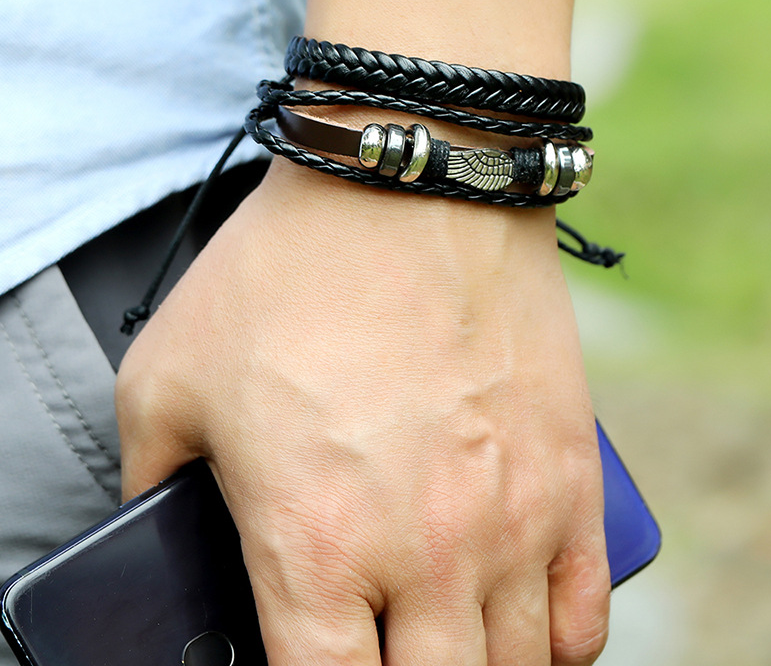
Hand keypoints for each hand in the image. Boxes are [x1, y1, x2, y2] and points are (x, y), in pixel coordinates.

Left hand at [116, 158, 609, 665]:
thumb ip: (151, 477)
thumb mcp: (167, 375)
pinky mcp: (570, 475)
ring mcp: (513, 520)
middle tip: (374, 642)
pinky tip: (523, 624)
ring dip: (472, 665)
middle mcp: (427, 555)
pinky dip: (556, 645)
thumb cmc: (287, 274)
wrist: (409, 189)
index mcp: (315, 546)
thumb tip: (156, 524)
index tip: (311, 658)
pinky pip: (583, 614)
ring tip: (441, 635)